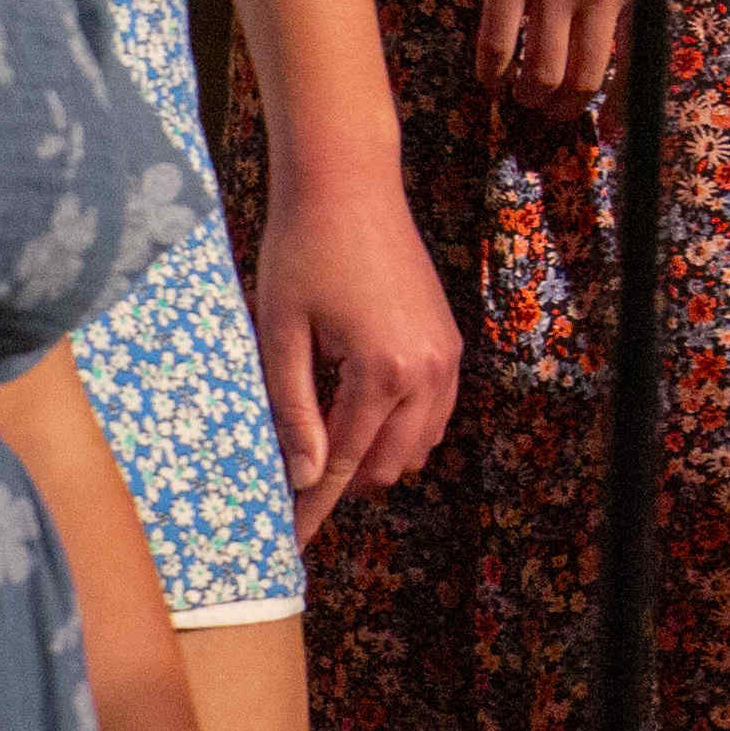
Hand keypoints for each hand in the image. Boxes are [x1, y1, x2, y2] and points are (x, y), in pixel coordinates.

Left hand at [247, 166, 459, 536]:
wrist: (351, 187)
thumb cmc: (302, 254)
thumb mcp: (282, 337)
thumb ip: (295, 411)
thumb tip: (307, 478)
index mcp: (384, 372)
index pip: (344, 465)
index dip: (313, 509)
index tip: (289, 543)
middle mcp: (428, 370)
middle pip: (388, 465)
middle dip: (342, 487)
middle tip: (292, 491)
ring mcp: (445, 356)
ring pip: (418, 445)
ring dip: (373, 460)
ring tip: (321, 453)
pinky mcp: (447, 340)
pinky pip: (433, 413)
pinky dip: (400, 431)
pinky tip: (359, 419)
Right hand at [470, 0, 634, 103]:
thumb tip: (625, 38)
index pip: (633, 61)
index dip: (619, 106)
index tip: (608, 129)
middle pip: (580, 77)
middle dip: (568, 107)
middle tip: (558, 112)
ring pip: (536, 72)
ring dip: (530, 97)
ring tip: (526, 99)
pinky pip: (494, 43)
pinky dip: (491, 72)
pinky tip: (492, 80)